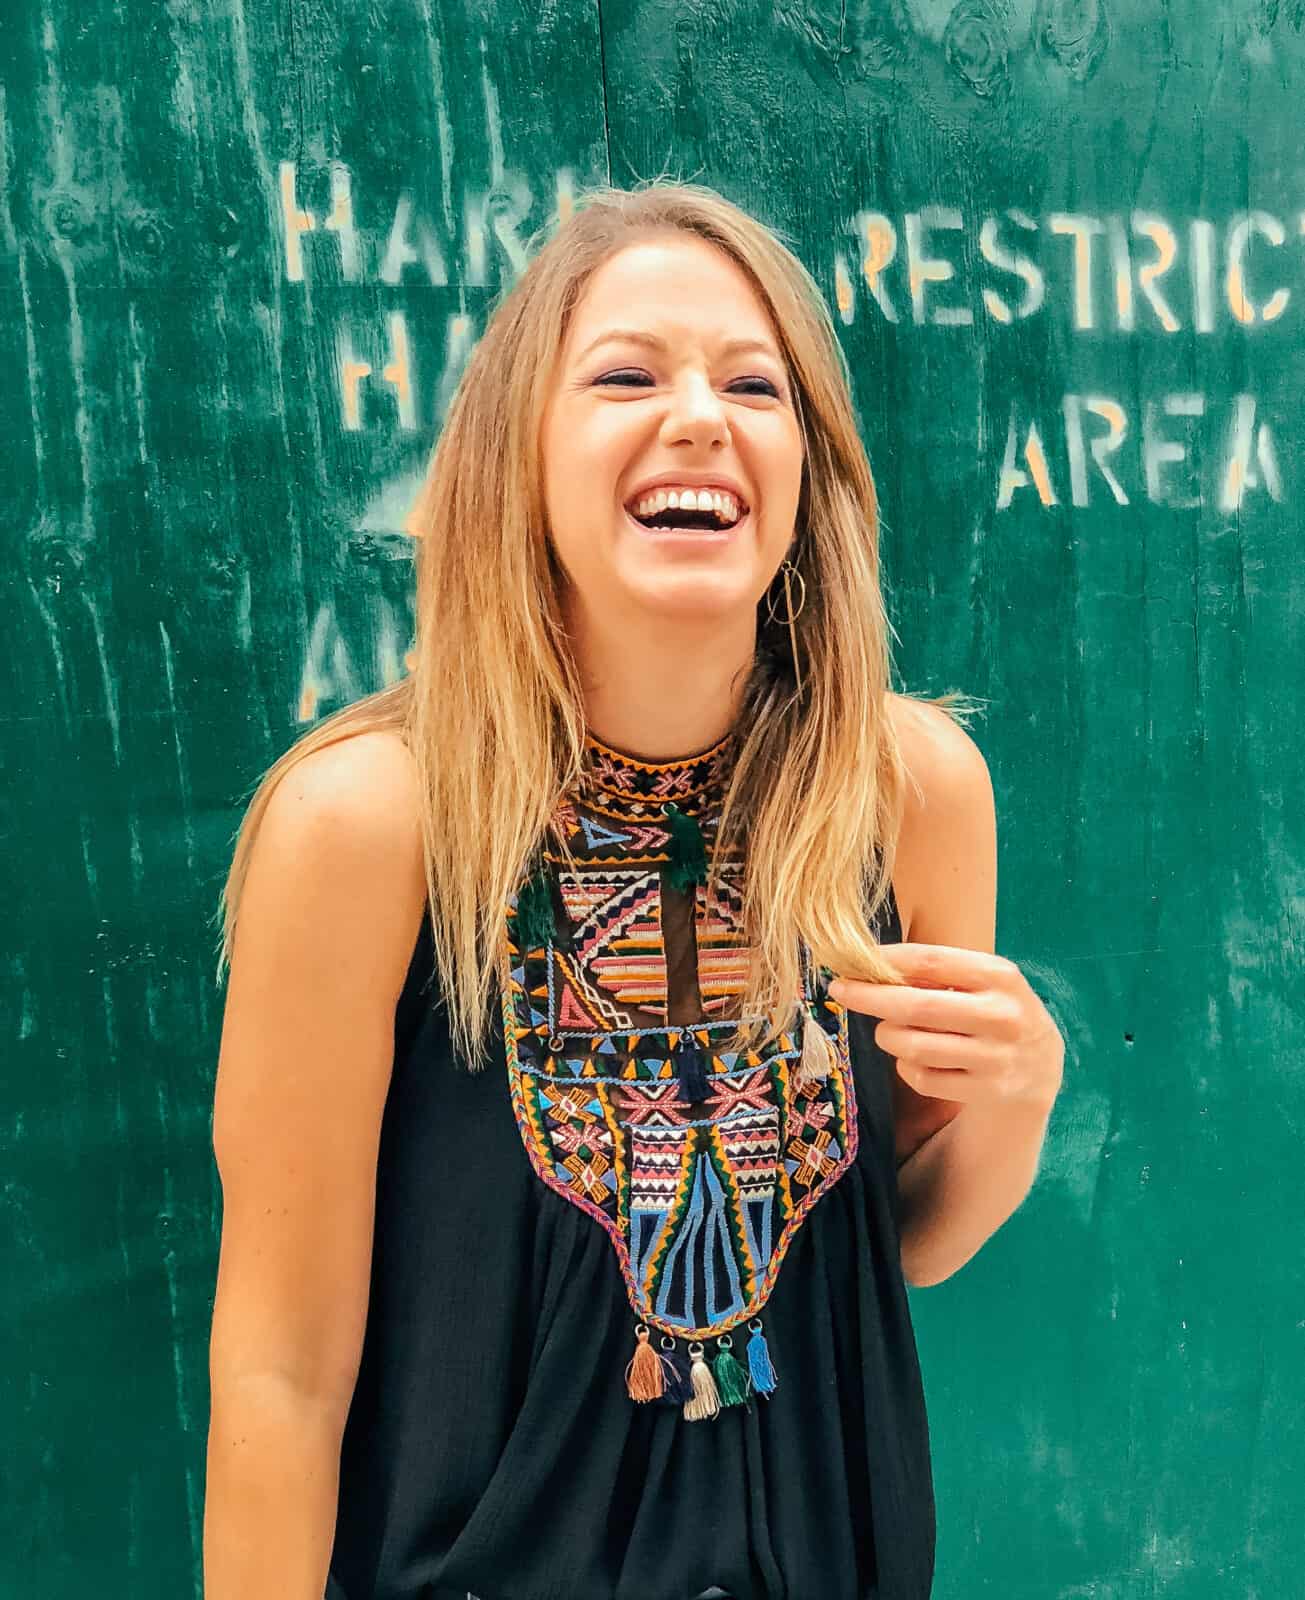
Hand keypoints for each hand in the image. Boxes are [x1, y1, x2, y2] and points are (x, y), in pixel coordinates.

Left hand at [828, 944, 1063, 1112]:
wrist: (1042, 1066)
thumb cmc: (994, 1010)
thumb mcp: (982, 981)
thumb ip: (936, 972)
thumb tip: (869, 965)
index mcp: (1000, 976)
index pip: (931, 961)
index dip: (886, 959)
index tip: (853, 958)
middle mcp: (1002, 1016)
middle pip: (917, 1006)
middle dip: (869, 997)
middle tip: (840, 990)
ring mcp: (995, 1057)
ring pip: (913, 1047)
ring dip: (887, 1036)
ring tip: (888, 1030)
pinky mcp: (985, 1091)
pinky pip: (921, 1078)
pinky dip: (907, 1066)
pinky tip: (916, 1058)